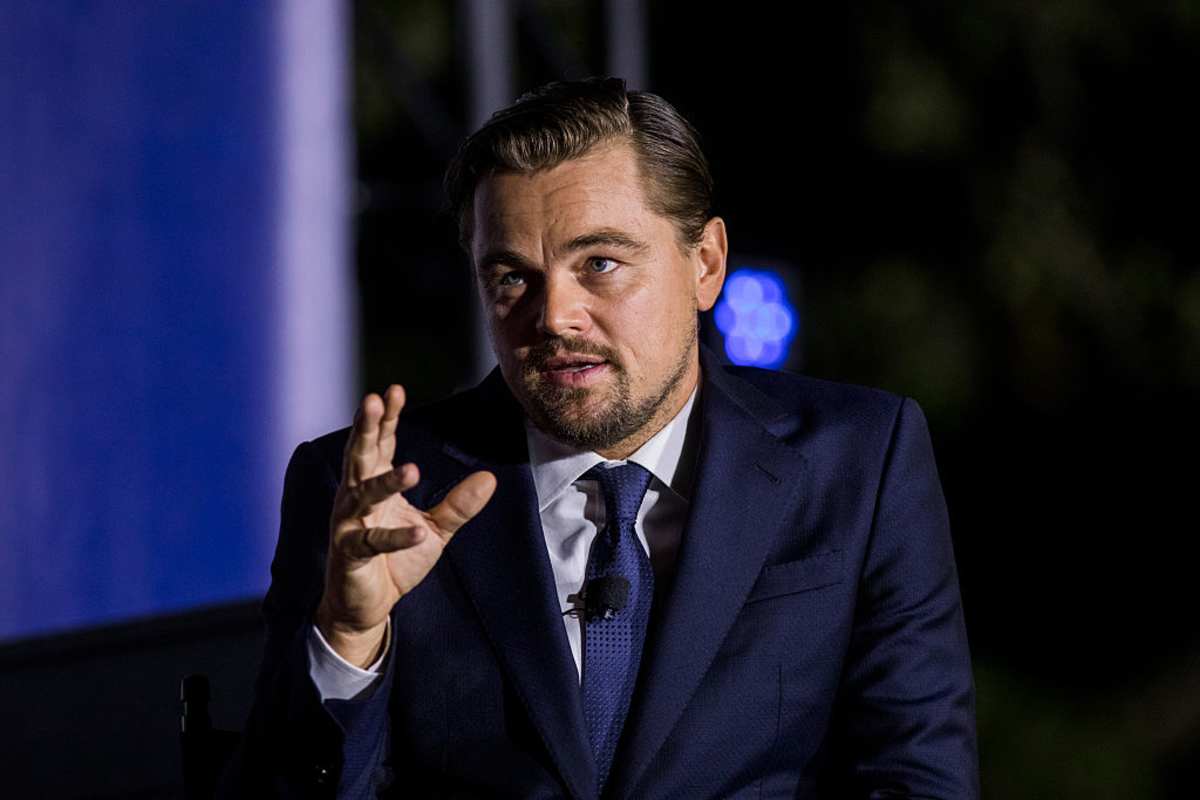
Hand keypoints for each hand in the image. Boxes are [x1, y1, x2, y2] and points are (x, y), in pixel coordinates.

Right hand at [315, 384, 496, 666]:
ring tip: (413, 469)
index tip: (394, 390)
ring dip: (386, 482)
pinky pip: (373, 544)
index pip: (380, 444)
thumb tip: (490, 478)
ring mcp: (349, 526)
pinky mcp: (350, 556)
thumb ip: (459, 505)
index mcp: (373, 486)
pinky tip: (417, 533)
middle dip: (367, 429)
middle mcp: (355, 499)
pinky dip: (396, 539)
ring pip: (363, 496)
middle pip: (360, 457)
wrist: (367, 607)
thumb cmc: (395, 561)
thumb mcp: (435, 530)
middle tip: (372, 400)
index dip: (385, 419)